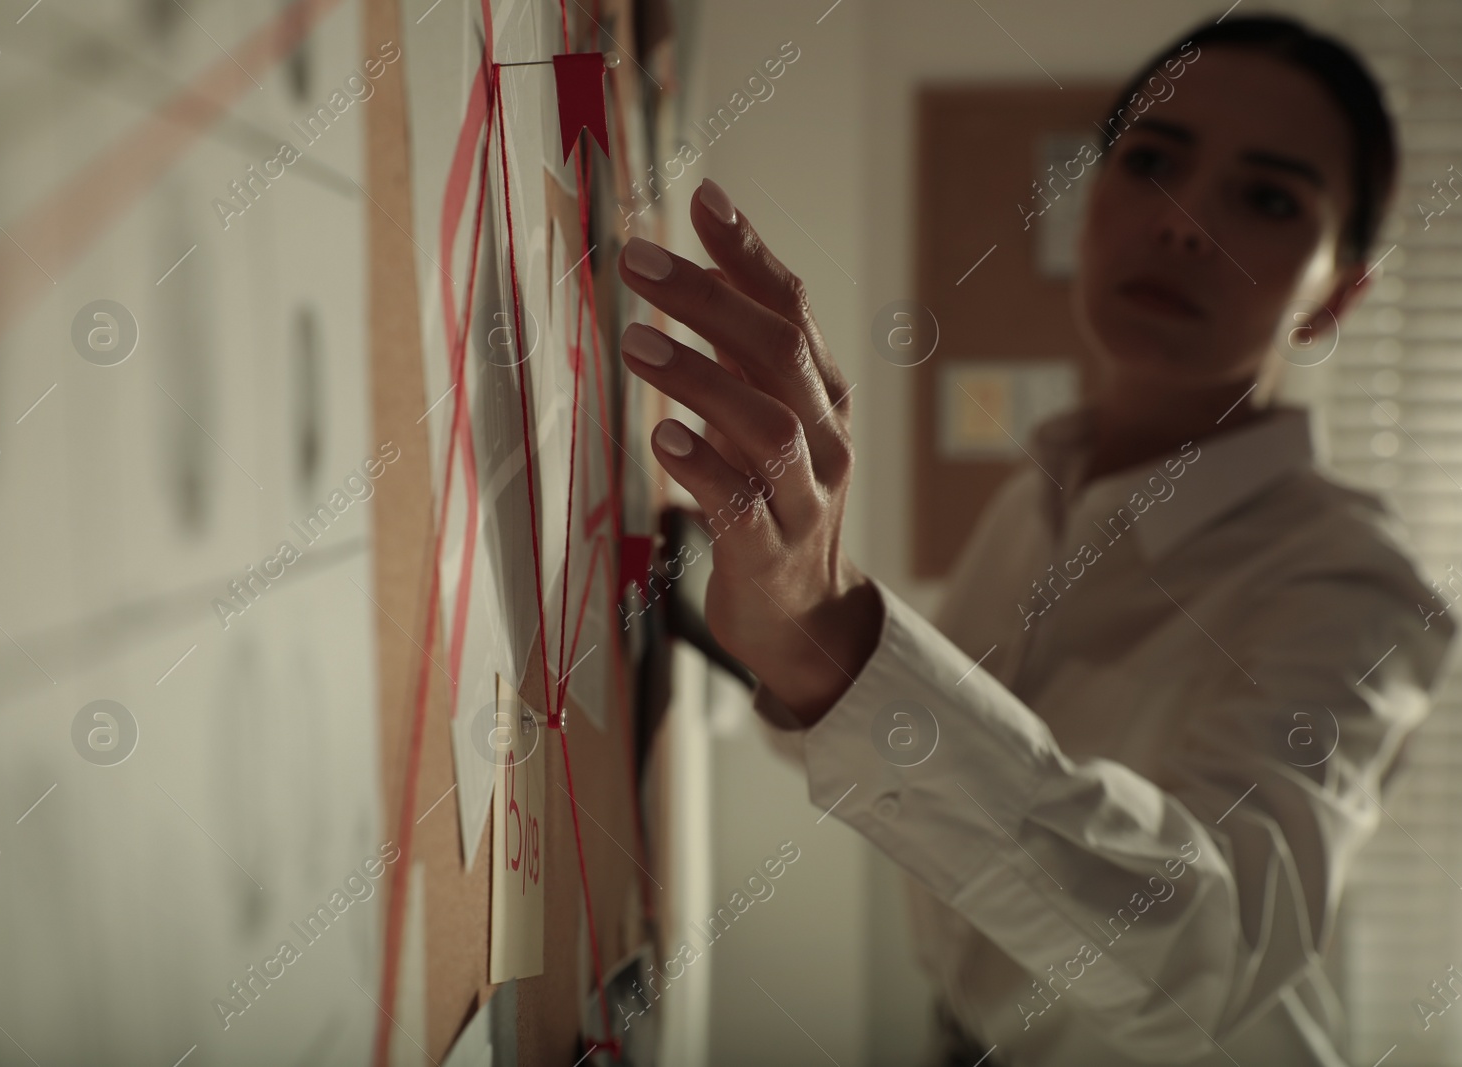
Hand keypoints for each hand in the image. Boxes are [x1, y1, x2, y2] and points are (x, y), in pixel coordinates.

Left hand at [616, 178, 882, 727]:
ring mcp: (805, 500)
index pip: (794, 309)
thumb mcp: (763, 421)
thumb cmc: (773, 504)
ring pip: (768, 427)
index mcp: (823, 397)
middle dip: (710, 300)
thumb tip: (695, 266)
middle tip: (638, 261)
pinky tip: (662, 438)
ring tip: (635, 343)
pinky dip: (705, 469)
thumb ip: (737, 354)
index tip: (701, 199)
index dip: (749, 252)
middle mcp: (826, 440)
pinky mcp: (772, 555)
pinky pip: (744, 507)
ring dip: (701, 378)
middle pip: (780, 353)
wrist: (805, 620)